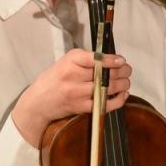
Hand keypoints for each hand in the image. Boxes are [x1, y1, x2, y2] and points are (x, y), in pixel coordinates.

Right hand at [10, 49, 129, 145]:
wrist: (39, 102)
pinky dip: (118, 100)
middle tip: (127, 70)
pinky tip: (122, 95)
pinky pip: (105, 104)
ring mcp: (77, 93)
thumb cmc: (54, 79)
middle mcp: (73, 76)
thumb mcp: (65, 62)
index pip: (95, 59)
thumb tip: (111, 59)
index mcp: (70, 62)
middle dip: (122, 71)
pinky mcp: (81, 107)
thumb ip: (86, 59)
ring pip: (108, 88)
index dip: (112, 60)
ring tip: (126, 81)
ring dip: (122, 84)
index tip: (121, 60)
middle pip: (105, 73)